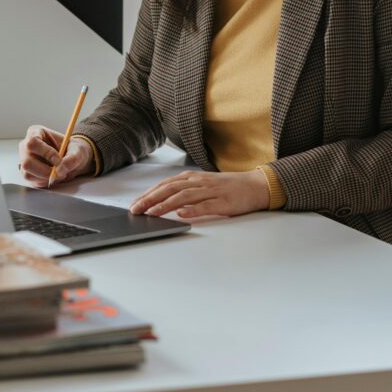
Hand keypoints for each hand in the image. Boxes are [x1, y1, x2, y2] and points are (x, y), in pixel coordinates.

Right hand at [19, 125, 93, 187]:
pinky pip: (32, 181)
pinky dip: (45, 182)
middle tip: (60, 172)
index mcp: (36, 132)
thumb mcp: (77, 150)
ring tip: (59, 173)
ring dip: (46, 177)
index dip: (45, 153)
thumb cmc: (72, 150)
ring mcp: (24, 160)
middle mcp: (26, 146)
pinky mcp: (27, 173)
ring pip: (27, 174)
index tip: (58, 160)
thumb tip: (61, 169)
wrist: (71, 159)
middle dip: (45, 170)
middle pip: (27, 162)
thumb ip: (72, 158)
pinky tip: (53, 176)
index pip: (33, 142)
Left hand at [129, 169, 269, 218]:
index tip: (135, 204)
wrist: (255, 186)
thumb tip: (165, 202)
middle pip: (170, 189)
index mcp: (192, 178)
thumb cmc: (228, 188)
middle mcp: (199, 182)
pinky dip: (191, 210)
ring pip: (183, 196)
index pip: (165, 185)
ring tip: (152, 213)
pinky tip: (181, 214)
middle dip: (150, 199)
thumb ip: (185, 192)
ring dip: (165, 204)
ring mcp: (210, 191)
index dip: (148, 194)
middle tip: (136, 210)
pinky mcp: (222, 202)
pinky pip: (205, 206)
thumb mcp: (203, 186)